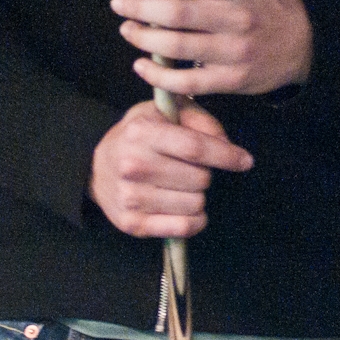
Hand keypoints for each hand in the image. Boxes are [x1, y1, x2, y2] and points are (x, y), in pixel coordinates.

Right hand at [89, 99, 253, 237]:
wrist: (94, 166)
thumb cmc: (138, 136)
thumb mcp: (164, 112)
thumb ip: (200, 120)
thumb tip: (227, 144)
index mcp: (142, 133)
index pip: (195, 147)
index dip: (227, 155)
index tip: (246, 161)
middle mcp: (133, 165)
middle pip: (199, 178)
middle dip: (206, 173)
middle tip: (191, 169)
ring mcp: (130, 197)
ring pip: (195, 204)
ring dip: (198, 196)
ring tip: (182, 186)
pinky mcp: (131, 223)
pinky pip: (183, 227)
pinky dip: (195, 220)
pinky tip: (187, 209)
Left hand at [112, 0, 313, 95]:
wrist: (299, 47)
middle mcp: (240, 20)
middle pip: (185, 16)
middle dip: (145, 11)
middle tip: (119, 4)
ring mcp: (234, 53)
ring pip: (180, 49)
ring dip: (145, 41)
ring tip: (127, 30)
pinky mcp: (229, 80)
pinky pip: (187, 83)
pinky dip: (160, 77)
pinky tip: (142, 66)